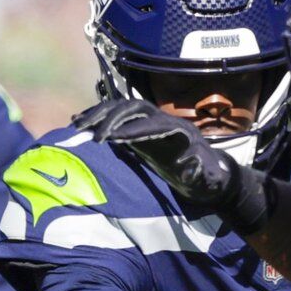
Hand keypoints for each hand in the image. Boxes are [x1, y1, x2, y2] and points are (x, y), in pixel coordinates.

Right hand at [72, 97, 265, 226]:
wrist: (213, 175)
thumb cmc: (210, 181)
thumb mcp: (209, 181)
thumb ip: (200, 171)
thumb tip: (192, 160)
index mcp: (179, 132)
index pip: (151, 125)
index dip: (131, 130)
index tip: (109, 139)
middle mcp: (165, 121)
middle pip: (133, 108)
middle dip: (111, 118)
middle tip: (91, 135)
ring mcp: (153, 123)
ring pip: (122, 108)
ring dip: (100, 114)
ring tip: (78, 126)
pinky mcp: (144, 130)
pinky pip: (118, 116)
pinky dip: (99, 117)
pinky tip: (80, 123)